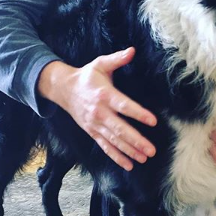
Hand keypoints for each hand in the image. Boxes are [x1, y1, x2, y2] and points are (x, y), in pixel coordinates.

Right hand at [38, 47, 156, 170]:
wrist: (63, 89)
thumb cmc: (86, 76)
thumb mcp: (100, 63)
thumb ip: (117, 58)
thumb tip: (132, 50)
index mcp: (104, 95)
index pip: (124, 106)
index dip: (138, 113)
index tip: (153, 121)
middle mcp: (99, 112)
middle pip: (119, 129)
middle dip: (136, 140)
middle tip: (151, 149)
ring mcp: (95, 125)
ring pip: (114, 141)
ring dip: (129, 151)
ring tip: (144, 158)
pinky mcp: (92, 132)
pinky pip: (105, 147)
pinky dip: (116, 157)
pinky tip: (129, 165)